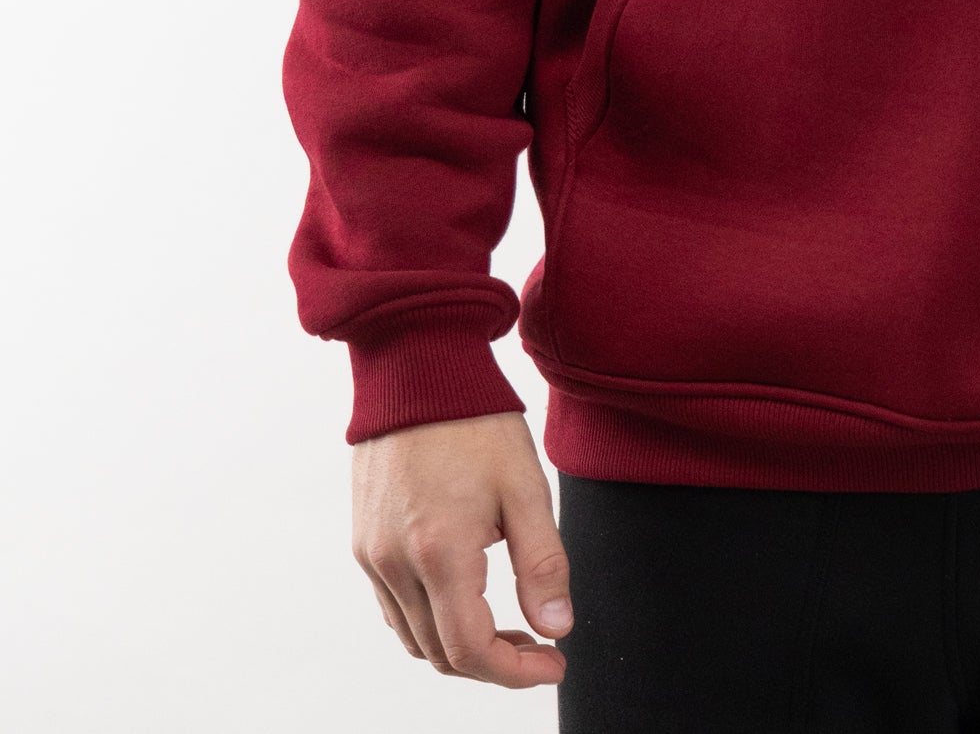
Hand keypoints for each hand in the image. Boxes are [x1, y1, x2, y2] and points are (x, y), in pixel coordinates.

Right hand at [350, 410, 570, 686]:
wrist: (416, 366)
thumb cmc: (474, 419)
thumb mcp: (525, 487)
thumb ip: (542, 564)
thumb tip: (556, 627)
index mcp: (439, 553)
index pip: (471, 651)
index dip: (516, 672)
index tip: (554, 662)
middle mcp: (395, 564)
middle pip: (441, 655)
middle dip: (495, 663)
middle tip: (540, 644)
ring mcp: (372, 556)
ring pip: (415, 637)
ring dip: (461, 646)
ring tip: (509, 623)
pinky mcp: (364, 542)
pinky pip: (394, 607)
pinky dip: (431, 620)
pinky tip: (468, 596)